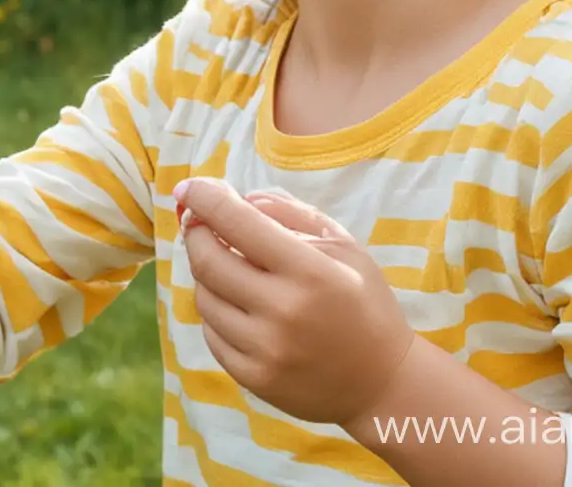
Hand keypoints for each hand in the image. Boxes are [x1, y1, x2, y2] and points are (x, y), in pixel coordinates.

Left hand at [177, 178, 414, 426]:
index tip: (188, 187)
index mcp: (308, 270)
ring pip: (205, 298)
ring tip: (228, 264)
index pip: (236, 222)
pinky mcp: (254, 379)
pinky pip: (212, 334)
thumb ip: (291, 213)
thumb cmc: (364, 302)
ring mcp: (265, 350)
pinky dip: (216, 310)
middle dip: (196, 232)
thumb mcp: (342, 244)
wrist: (383, 384)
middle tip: (199, 221)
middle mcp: (282, 311)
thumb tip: (241, 199)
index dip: (204, 198)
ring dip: (206, 273)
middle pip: (208, 260)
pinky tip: (236, 302)